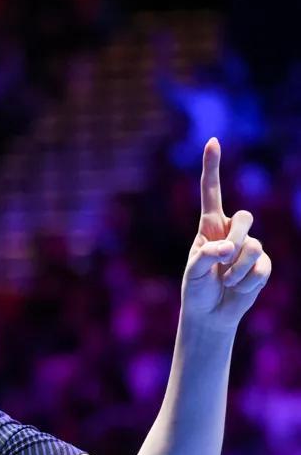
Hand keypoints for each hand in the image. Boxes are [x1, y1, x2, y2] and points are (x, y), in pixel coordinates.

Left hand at [181, 138, 271, 331]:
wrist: (210, 313)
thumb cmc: (196, 289)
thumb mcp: (193, 272)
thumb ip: (206, 256)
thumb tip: (228, 249)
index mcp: (210, 227)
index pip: (212, 193)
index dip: (213, 167)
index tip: (212, 141)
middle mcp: (232, 232)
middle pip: (245, 217)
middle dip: (235, 240)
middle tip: (221, 261)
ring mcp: (250, 247)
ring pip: (253, 245)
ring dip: (235, 269)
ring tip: (225, 281)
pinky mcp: (262, 265)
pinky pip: (260, 267)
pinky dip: (246, 281)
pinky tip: (237, 287)